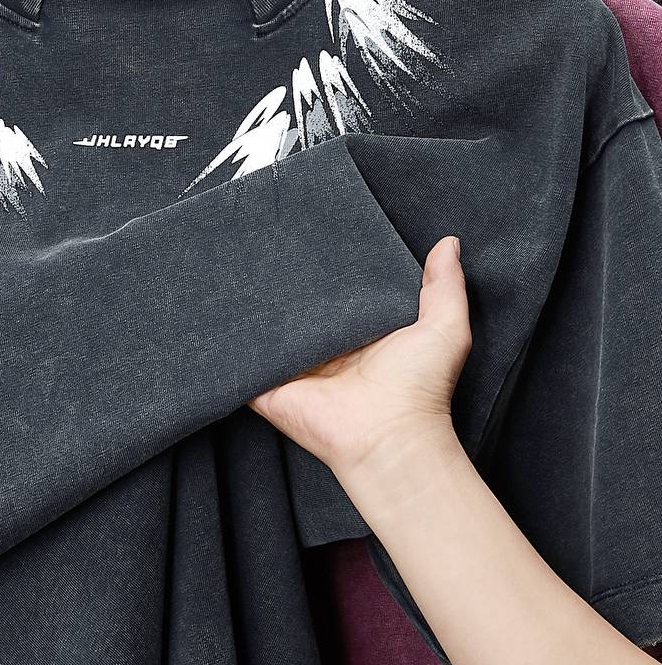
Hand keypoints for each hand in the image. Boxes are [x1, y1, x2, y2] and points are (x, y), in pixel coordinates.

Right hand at [249, 236, 471, 500]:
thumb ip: (445, 284)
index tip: (320, 228)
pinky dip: (227, 339)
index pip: (340, 291)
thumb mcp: (445, 326)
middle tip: (275, 237)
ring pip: (267, 327)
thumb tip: (448, 242)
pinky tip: (217, 307)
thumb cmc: (420, 388)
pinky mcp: (266, 383)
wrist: (387, 437)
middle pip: (299, 306)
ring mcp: (293, 366)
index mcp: (361, 332)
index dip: (332, 263)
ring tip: (238, 264)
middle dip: (288, 279)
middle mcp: (325, 347)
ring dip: (254, 304)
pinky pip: (240, 358)